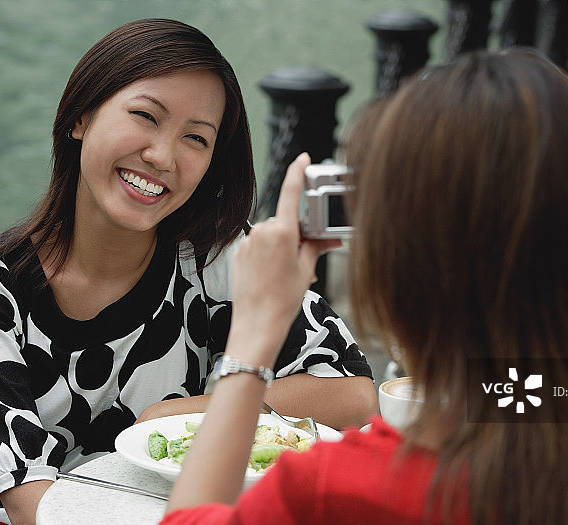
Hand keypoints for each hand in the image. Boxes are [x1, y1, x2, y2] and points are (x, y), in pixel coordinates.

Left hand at [228, 153, 340, 364]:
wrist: (257, 324)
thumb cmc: (282, 301)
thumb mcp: (306, 270)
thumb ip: (315, 246)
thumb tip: (328, 236)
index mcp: (283, 233)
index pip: (291, 193)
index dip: (297, 171)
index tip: (302, 158)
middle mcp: (263, 232)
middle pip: (285, 221)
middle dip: (296, 235)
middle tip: (302, 260)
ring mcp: (248, 242)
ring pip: (271, 235)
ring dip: (280, 247)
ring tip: (284, 273)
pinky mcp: (238, 252)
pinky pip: (258, 245)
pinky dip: (266, 254)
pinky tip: (269, 275)